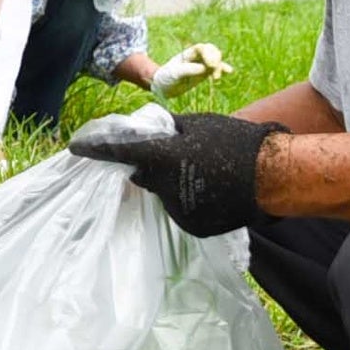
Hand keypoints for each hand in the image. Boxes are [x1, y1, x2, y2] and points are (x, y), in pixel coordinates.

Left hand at [69, 111, 280, 237]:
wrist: (273, 177)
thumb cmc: (237, 142)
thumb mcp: (199, 124)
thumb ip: (169, 129)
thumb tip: (150, 130)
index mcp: (164, 157)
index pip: (121, 151)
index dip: (96, 148)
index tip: (76, 147)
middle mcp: (164, 186)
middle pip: (145, 174)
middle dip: (151, 165)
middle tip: (177, 155)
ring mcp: (177, 209)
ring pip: (165, 192)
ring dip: (175, 183)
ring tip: (208, 173)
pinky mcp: (192, 226)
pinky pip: (182, 208)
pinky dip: (190, 199)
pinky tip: (213, 191)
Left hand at [152, 42, 230, 94]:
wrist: (163, 86)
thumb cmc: (166, 78)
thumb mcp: (174, 74)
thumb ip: (187, 70)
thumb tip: (203, 68)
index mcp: (187, 54)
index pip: (201, 48)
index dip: (208, 53)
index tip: (210, 65)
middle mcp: (196, 57)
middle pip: (211, 50)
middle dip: (215, 58)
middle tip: (213, 68)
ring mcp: (201, 64)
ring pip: (215, 59)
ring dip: (219, 65)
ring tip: (216, 78)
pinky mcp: (205, 72)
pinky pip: (216, 68)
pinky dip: (222, 68)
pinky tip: (229, 71)